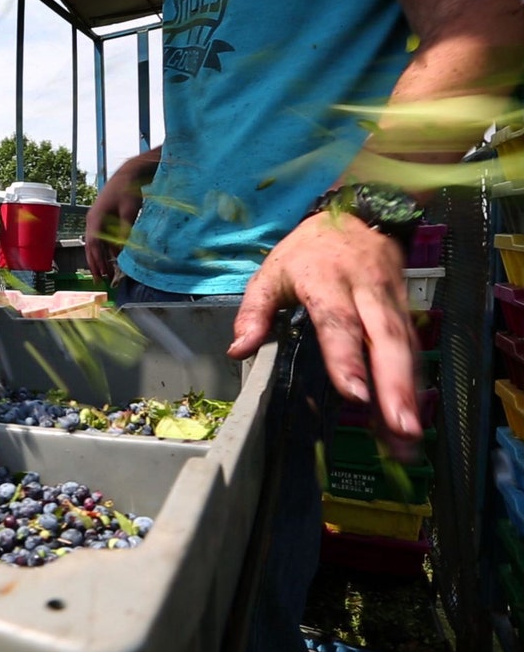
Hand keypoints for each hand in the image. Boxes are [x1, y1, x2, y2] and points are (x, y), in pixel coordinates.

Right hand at [85, 148, 159, 281]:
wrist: (128, 174)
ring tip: (103, 273)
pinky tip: (108, 258)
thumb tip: (119, 252)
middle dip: (95, 264)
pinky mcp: (102, 218)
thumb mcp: (129, 212)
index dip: (97, 261)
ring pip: (94, 243)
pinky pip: (100, 237)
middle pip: (91, 247)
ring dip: (99, 258)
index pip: (94, 245)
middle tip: (99, 280)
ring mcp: (96, 219)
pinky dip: (103, 249)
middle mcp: (92, 220)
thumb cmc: (128, 191)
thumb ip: (124, 232)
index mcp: (95, 219)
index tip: (101, 274)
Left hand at [227, 211, 422, 458]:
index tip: (355, 394)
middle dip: (395, 385)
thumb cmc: (307, 251)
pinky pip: (412, 349)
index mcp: (327, 282)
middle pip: (386, 339)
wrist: (357, 215)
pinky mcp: (406, 311)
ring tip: (407, 436)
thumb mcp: (271, 272)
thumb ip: (254, 311)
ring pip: (405, 348)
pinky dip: (413, 384)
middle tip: (399, 426)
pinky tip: (409, 416)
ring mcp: (391, 301)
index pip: (339, 322)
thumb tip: (238, 350)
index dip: (348, 357)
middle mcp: (366, 292)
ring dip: (408, 393)